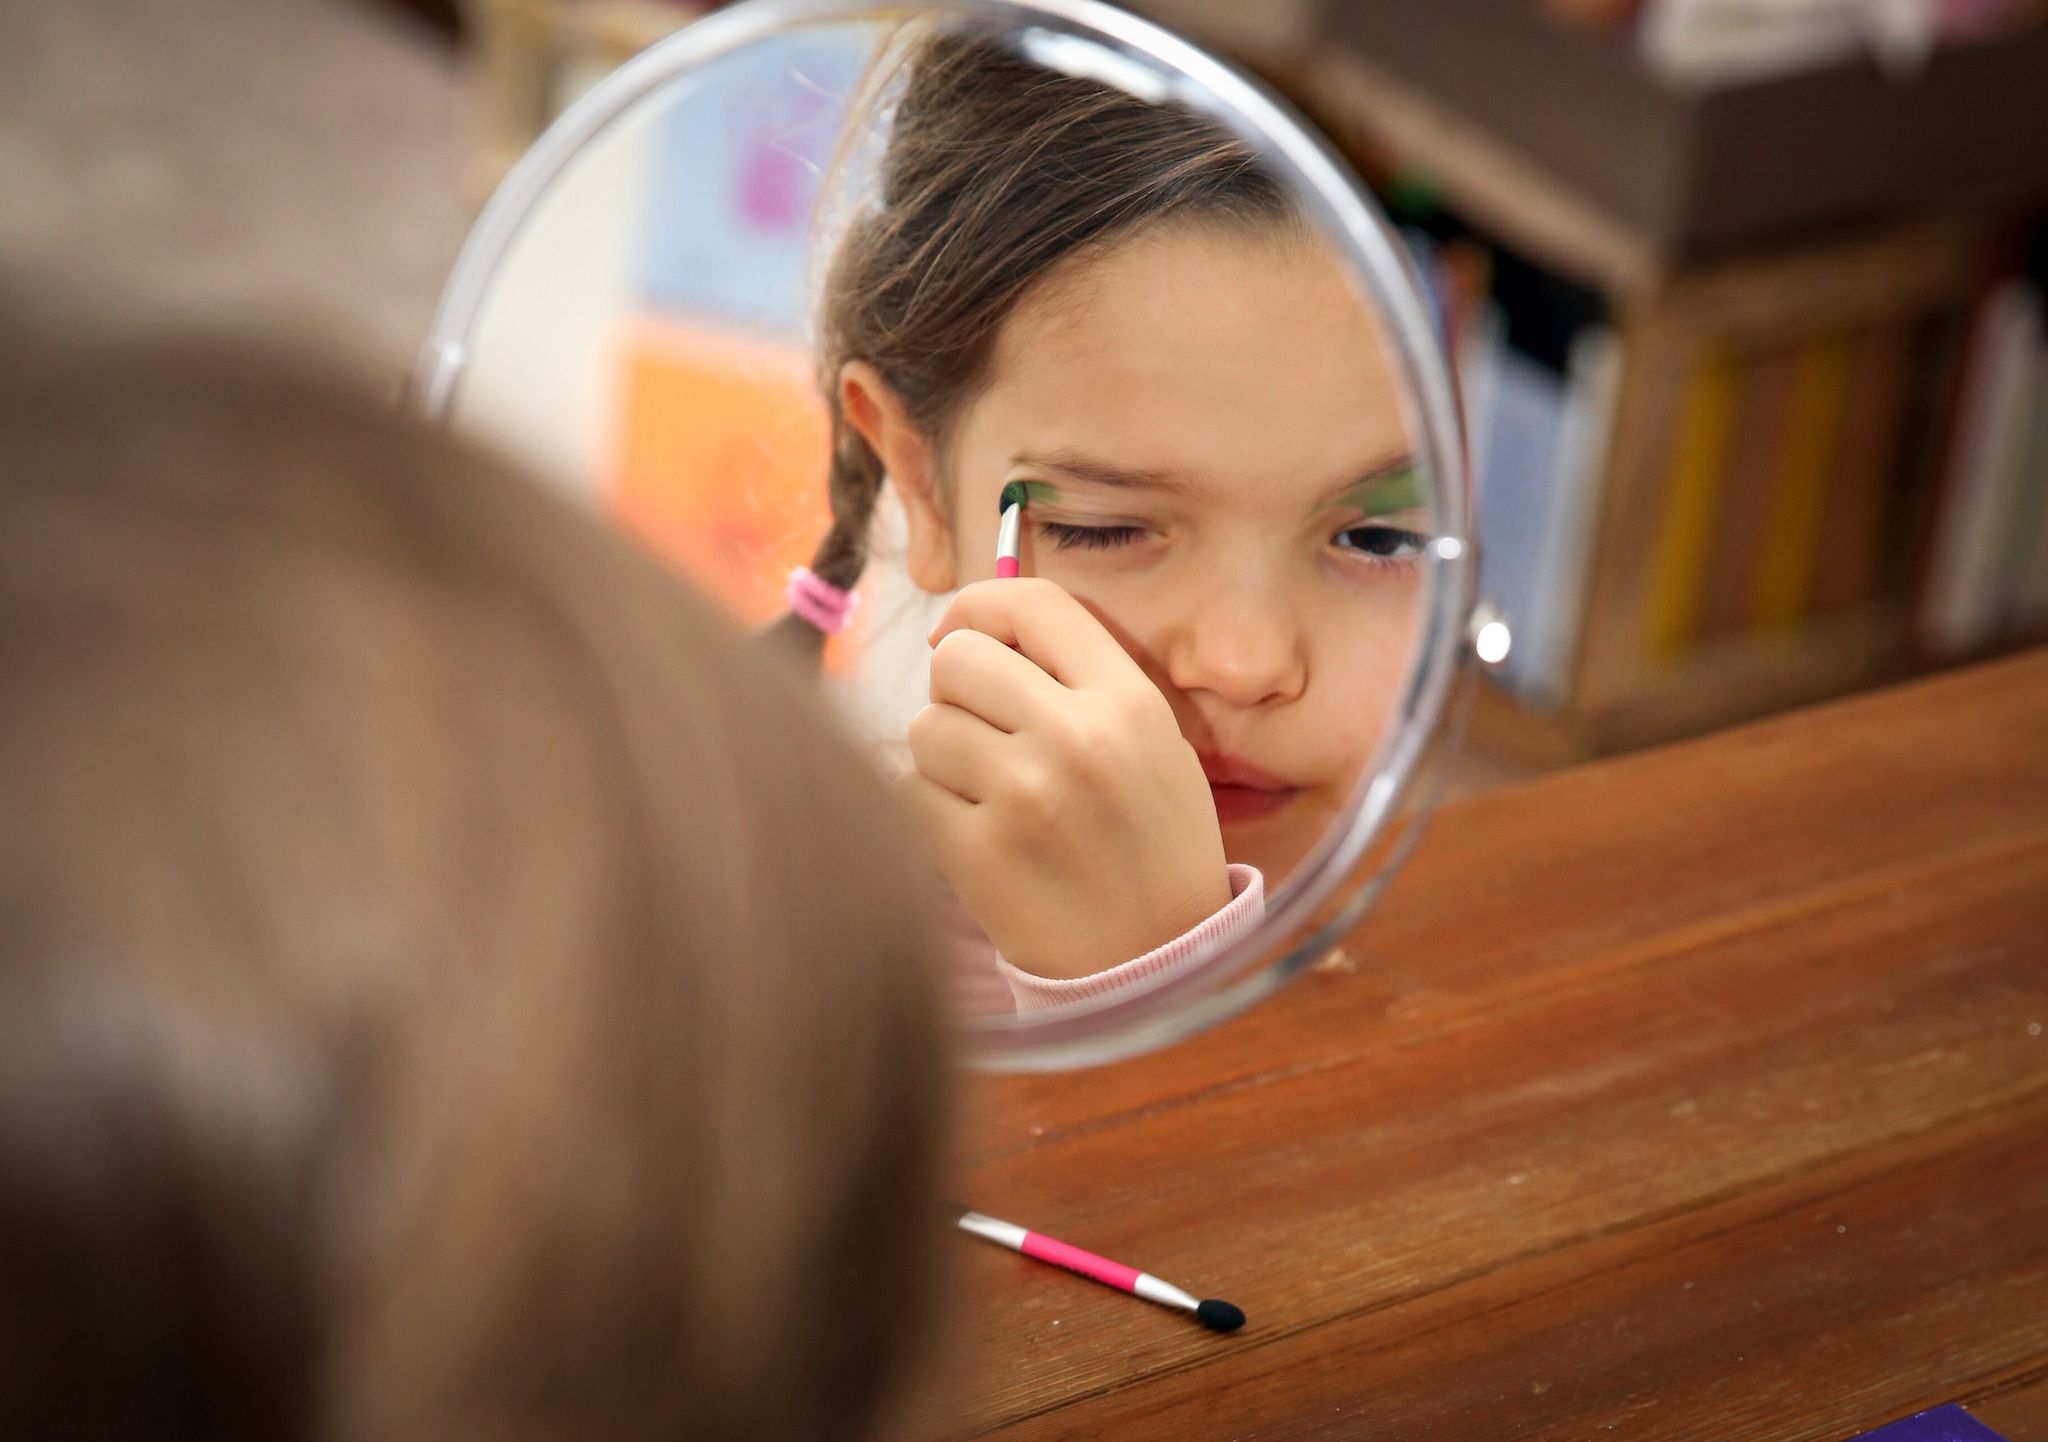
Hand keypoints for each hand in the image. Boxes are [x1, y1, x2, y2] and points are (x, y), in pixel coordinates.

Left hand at [903, 578, 1229, 978]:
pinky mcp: (978, 853)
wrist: (1154, 964)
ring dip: (939, 757)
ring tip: (984, 795)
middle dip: (953, 689)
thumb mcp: (1154, 744)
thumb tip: (974, 626)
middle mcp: (1077, 737)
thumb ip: (1082, 679)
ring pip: (924, 726)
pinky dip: (925, 808)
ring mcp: (1025, 795)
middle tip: (977, 731)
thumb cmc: (1150, 847)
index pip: (1032, 602)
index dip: (978, 605)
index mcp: (1129, 701)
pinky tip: (969, 835)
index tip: (960, 632)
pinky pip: (908, 790)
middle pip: (958, 657)